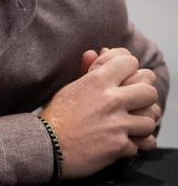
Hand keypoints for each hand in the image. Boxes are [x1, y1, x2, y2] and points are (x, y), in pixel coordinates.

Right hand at [41, 54, 157, 178]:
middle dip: (143, 96)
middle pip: (149, 90)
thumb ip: (88, 70)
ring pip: (150, 120)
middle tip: (134, 102)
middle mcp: (111, 99)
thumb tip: (95, 52)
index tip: (125, 75)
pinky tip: (124, 141)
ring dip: (141, 123)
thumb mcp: (71, 88)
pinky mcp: (120, 146)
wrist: (48, 145)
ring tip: (129, 124)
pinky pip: (143, 144)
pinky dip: (134, 144)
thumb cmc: (58, 116)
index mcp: (97, 81)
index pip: (130, 62)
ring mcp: (117, 124)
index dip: (129, 67)